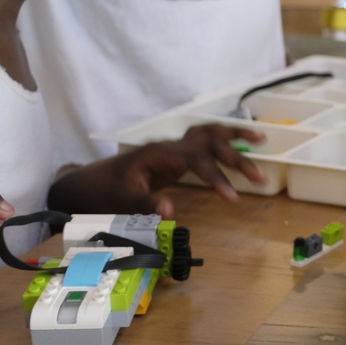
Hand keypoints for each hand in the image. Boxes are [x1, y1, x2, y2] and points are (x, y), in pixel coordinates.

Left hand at [48, 124, 266, 217]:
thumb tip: (171, 211)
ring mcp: (172, 149)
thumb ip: (144, 204)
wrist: (83, 186)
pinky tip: (238, 142)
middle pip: (210, 142)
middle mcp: (169, 146)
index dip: (217, 177)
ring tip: (262, 137)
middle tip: (260, 178)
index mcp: (158, 153)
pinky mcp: (173, 156)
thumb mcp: (119, 202)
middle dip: (236, 158)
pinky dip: (223, 139)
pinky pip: (203, 142)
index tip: (233, 198)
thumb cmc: (100, 193)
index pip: (197, 160)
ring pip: (209, 133)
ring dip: (234, 135)